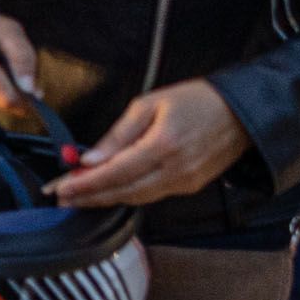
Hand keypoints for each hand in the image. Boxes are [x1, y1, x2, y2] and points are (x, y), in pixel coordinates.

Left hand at [51, 80, 250, 206]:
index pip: (113, 174)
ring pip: (135, 199)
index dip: (84, 185)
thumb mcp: (149, 104)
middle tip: (59, 197)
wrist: (240, 113)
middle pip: (121, 193)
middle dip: (88, 197)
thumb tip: (90, 159)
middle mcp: (174, 171)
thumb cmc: (196, 101)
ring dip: (105, 199)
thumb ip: (118, 135)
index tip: (59, 189)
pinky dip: (126, 195)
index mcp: (162, 146)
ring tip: (77, 195)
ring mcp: (184, 183)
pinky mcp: (189, 187)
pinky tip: (109, 190)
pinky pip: (151, 196)